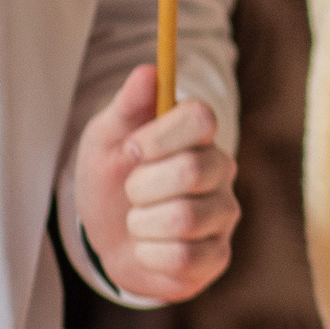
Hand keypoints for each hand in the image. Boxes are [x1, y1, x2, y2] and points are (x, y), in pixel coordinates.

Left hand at [72, 65, 238, 303]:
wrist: (108, 239)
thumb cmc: (111, 181)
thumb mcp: (105, 141)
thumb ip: (127, 107)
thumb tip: (149, 71)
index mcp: (198, 136)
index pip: (202, 118)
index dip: (160, 135)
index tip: (132, 149)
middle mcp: (222, 171)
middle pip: (191, 171)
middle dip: (140, 187)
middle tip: (131, 193)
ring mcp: (223, 215)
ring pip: (184, 219)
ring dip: (141, 225)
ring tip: (139, 224)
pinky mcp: (218, 256)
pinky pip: (184, 257)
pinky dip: (149, 256)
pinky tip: (149, 250)